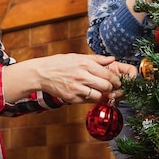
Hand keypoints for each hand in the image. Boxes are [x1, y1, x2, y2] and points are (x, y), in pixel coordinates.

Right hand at [3, 54, 136, 103]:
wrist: (41, 73)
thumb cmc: (59, 63)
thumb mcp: (77, 56)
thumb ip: (96, 59)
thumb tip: (111, 59)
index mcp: (85, 64)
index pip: (108, 75)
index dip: (116, 80)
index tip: (117, 82)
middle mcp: (82, 76)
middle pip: (106, 86)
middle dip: (111, 89)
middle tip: (112, 88)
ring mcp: (76, 88)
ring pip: (98, 96)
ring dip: (102, 95)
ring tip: (100, 91)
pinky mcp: (72, 98)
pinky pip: (87, 101)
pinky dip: (90, 98)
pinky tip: (88, 93)